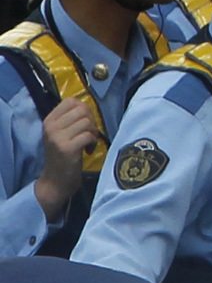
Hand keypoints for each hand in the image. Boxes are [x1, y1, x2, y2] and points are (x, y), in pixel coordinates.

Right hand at [31, 95, 97, 214]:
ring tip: (88, 143)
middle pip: (82, 110)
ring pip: (87, 122)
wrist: (54, 181)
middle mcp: (51, 127)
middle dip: (91, 120)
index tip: (85, 121)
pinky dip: (93, 142)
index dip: (84, 109)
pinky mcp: (67, 148)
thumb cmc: (61, 155)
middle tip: (89, 133)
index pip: (71, 101)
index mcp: (49, 120)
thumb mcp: (60, 133)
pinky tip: (88, 150)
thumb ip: (70, 119)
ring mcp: (57, 138)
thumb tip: (88, 105)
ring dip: (93, 132)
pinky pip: (88, 135)